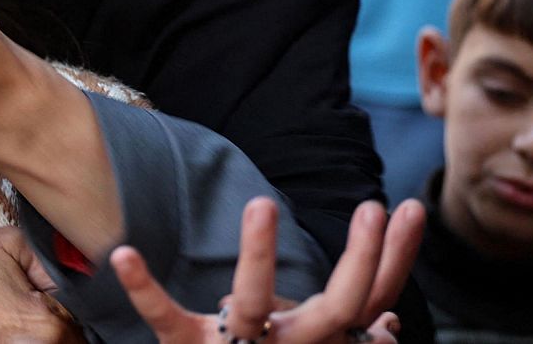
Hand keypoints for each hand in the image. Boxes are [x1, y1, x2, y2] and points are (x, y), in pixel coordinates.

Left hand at [111, 197, 424, 343]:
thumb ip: (355, 339)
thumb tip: (391, 322)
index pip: (371, 301)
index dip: (395, 260)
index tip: (410, 208)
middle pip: (338, 308)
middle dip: (360, 260)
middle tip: (372, 206)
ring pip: (253, 305)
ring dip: (256, 256)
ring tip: (261, 203)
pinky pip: (165, 318)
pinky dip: (143, 288)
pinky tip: (122, 253)